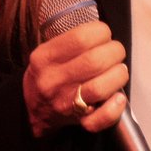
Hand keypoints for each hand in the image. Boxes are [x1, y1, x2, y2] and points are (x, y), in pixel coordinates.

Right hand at [22, 20, 129, 138]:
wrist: (31, 110)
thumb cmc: (49, 75)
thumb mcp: (48, 52)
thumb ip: (72, 39)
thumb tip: (103, 29)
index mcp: (45, 58)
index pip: (81, 38)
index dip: (102, 32)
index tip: (104, 35)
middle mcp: (53, 80)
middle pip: (95, 61)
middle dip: (115, 52)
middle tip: (114, 53)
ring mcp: (65, 103)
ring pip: (101, 88)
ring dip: (119, 75)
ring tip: (118, 71)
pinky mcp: (78, 121)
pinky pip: (99, 119)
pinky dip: (115, 108)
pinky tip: (118, 98)